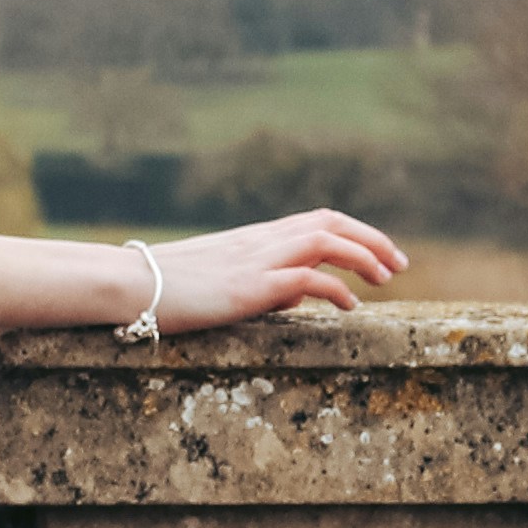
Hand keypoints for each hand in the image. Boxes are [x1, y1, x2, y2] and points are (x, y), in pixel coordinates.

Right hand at [145, 210, 409, 328]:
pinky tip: (349, 306)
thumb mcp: (222, 283)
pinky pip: (307, 278)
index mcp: (254, 238)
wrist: (128, 285)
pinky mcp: (248, 287)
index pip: (317, 221)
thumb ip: (264, 284)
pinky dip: (336, 288)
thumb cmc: (166, 289)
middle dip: (373, 240)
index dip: (356, 233)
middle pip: (331, 223)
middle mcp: (261, 241)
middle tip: (399, 265)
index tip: (380, 254)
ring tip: (386, 280)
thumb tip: (300, 295)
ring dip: (364, 256)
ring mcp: (255, 261)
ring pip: (326, 241)